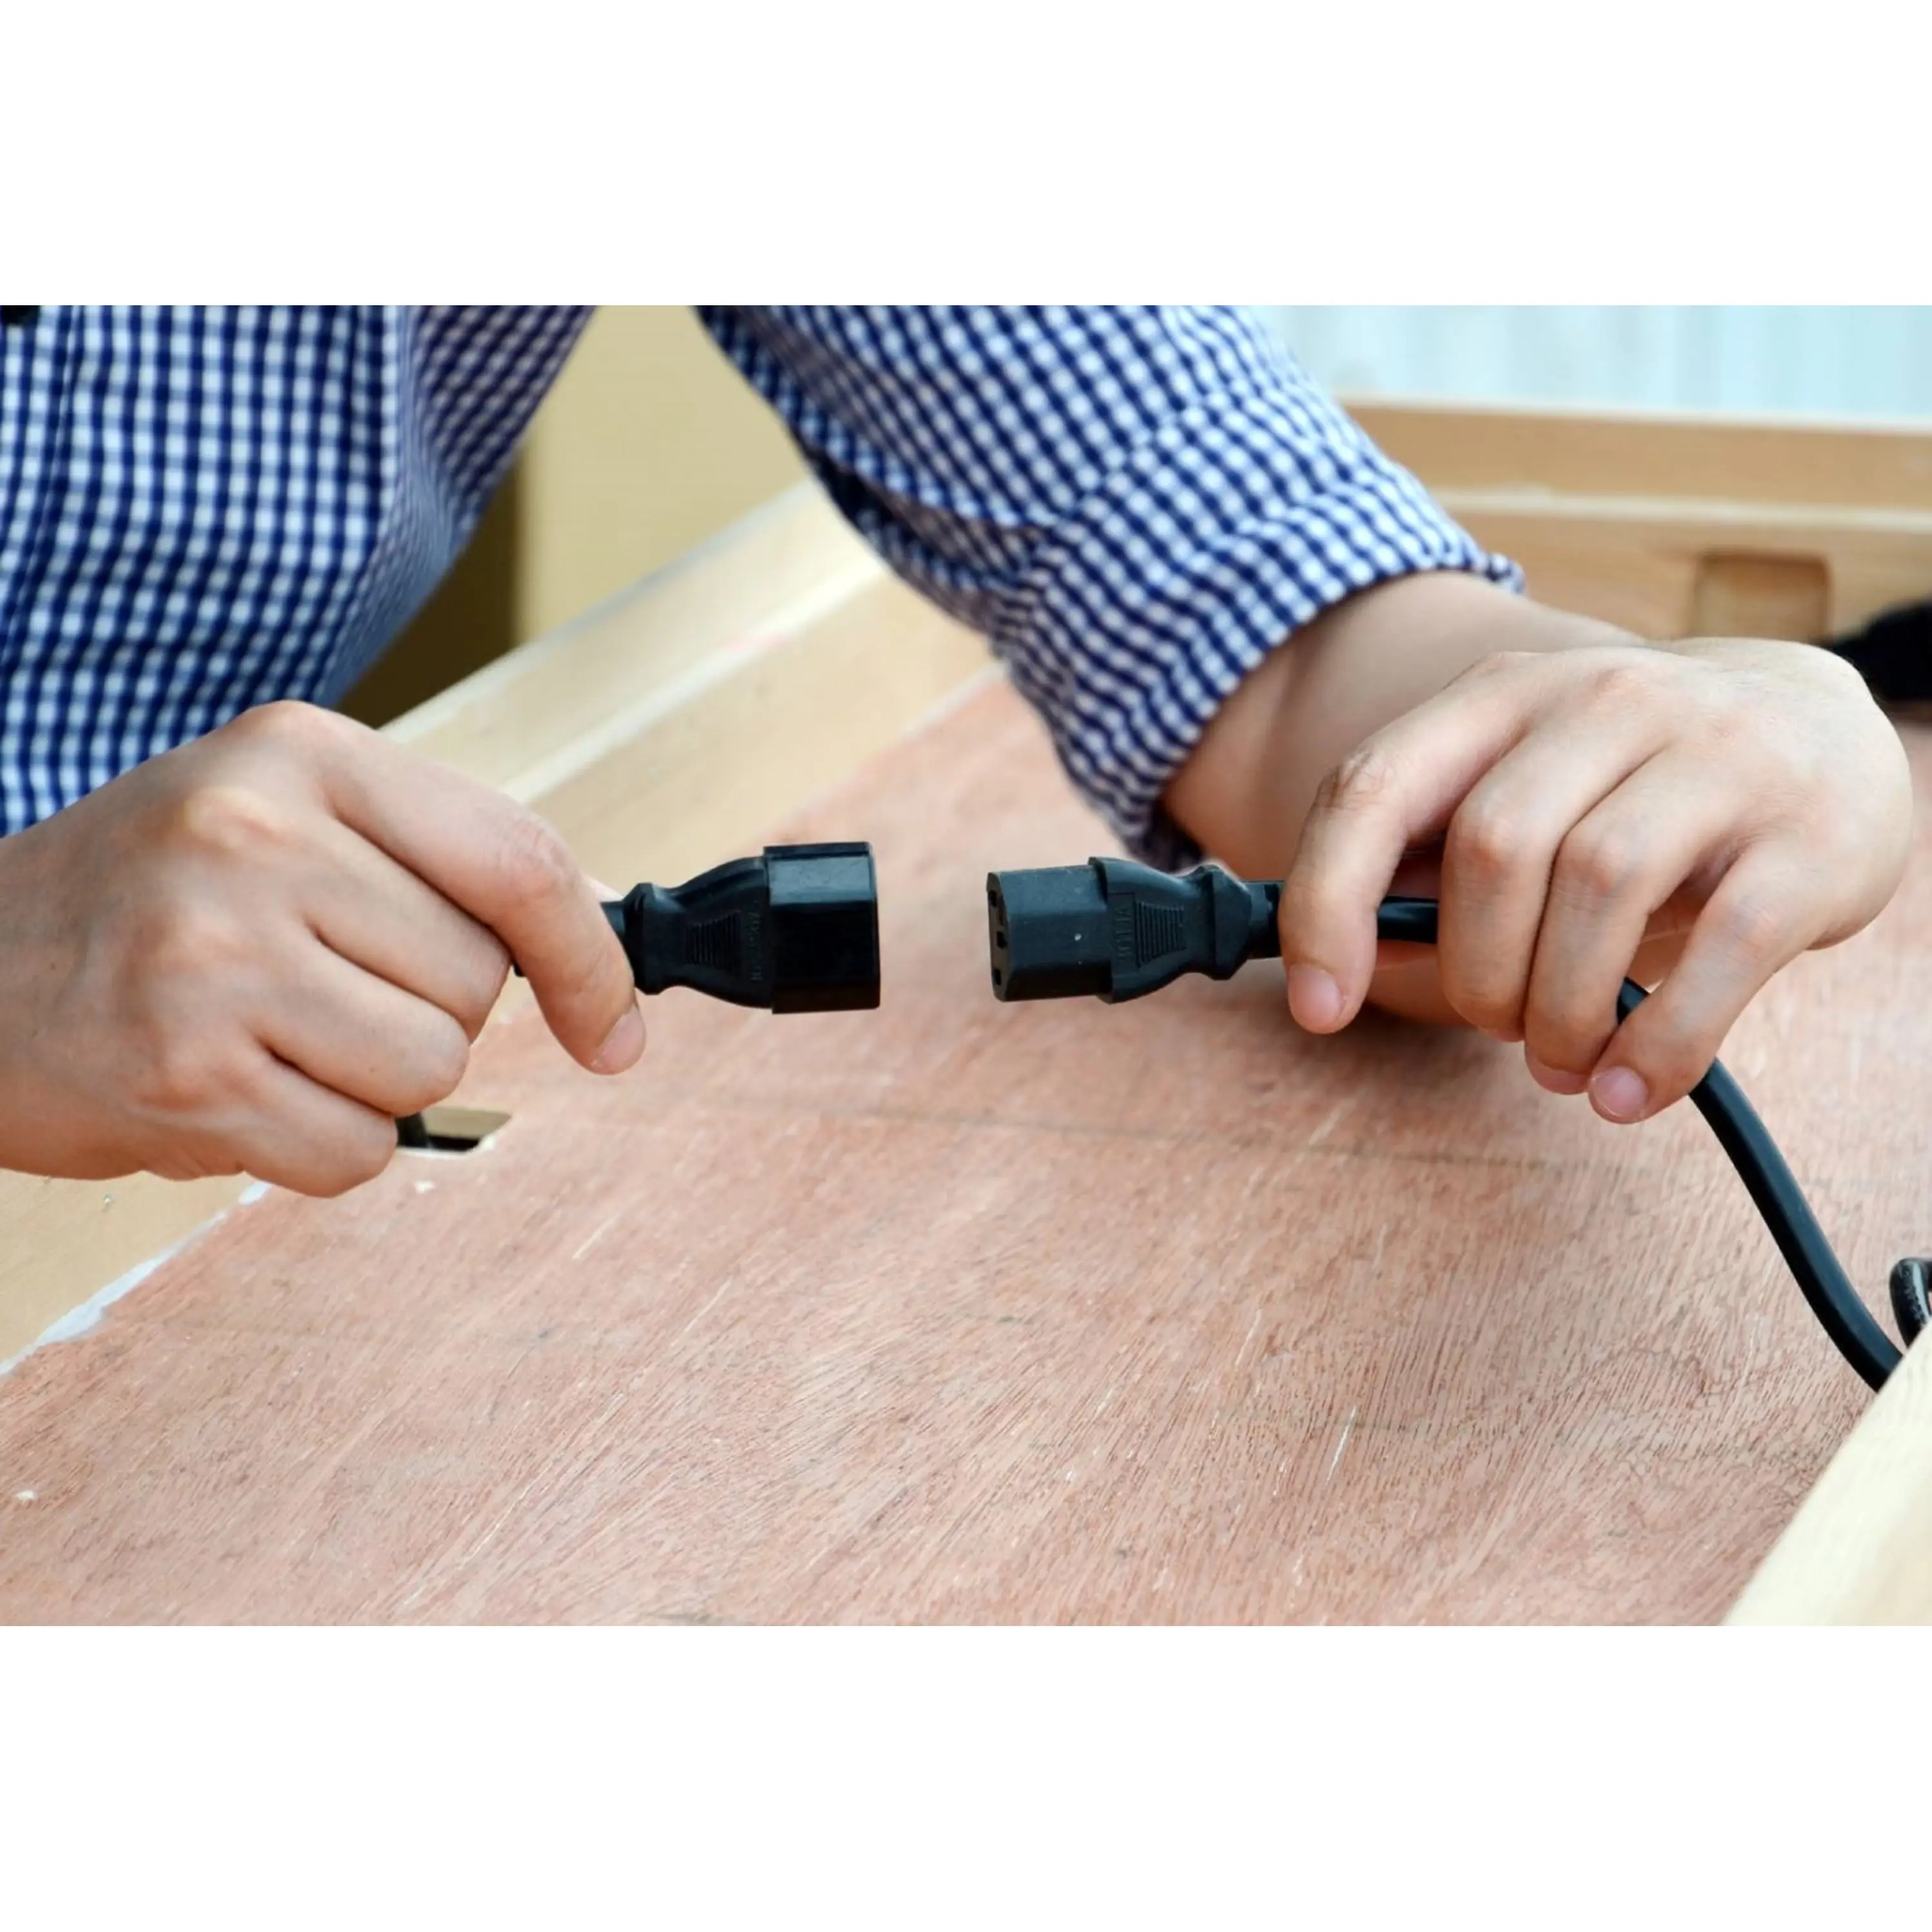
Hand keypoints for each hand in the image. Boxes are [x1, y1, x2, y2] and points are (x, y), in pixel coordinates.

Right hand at [0, 702, 643, 1193]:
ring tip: (271, 1037)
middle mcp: (256, 835)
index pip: (520, 860)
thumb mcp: (280, 813)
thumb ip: (434, 862)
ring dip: (373, 1082)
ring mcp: (216, 954)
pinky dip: (317, 1145)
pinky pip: (357, 1151)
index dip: (591, 959)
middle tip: (315, 988)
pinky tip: (236, 1091)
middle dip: (426, 1010)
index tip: (613, 1029)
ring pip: (429, 1068)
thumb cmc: (146, 899)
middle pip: (477, 980)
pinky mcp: (186, 1072)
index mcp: (302, 753)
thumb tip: (603, 955)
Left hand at [1278, 637, 1912, 1121]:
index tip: (1317, 1009)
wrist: (1823, 736)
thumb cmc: (1633, 794)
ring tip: (1565, 1060)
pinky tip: (1626, 1090)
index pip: (1374, 785)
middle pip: (1493, 848)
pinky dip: (1659, 1044)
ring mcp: (1720, 755)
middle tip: (1503, 1027)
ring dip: (1561, 1014)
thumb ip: (1431, 869)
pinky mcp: (1809, 837)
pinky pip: (1720, 952)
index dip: (1326, 904)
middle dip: (1475, 975)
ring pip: (1597, 888)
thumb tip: (1337, 967)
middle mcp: (1609, 699)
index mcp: (1504, 694)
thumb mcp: (1524, 796)